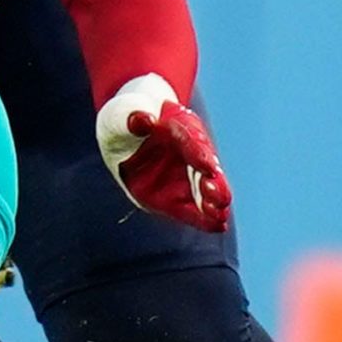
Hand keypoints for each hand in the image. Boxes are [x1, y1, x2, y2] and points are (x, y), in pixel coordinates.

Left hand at [96, 75, 232, 233]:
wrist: (124, 133)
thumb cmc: (125, 118)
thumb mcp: (121, 114)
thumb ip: (131, 117)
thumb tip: (143, 121)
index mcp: (177, 126)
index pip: (189, 139)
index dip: (199, 153)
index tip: (209, 167)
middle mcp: (188, 152)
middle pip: (205, 168)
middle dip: (215, 182)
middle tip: (218, 196)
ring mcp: (184, 175)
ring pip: (204, 190)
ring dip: (213, 202)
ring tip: (220, 215)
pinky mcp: (176, 196)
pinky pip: (192, 208)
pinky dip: (204, 218)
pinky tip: (217, 226)